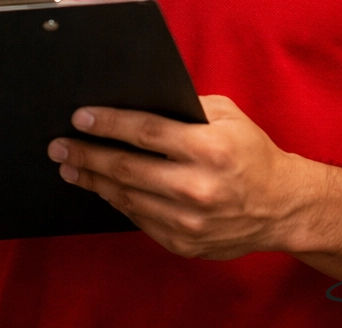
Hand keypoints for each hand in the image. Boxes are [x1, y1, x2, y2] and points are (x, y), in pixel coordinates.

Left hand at [47, 95, 306, 259]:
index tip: (81, 117)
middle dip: (87, 154)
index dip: (109, 123)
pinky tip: (101, 187)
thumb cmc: (252, 153)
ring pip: (127, 198)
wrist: (281, 207)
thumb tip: (139, 98)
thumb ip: (187, 107)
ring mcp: (189, 220)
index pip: (146, 132)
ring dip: (93, 180)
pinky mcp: (184, 242)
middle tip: (59, 145)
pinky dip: (116, 202)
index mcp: (209, 148)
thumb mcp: (228, 116)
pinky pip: (139, 219)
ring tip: (70, 166)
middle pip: (127, 168)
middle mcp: (197, 186)